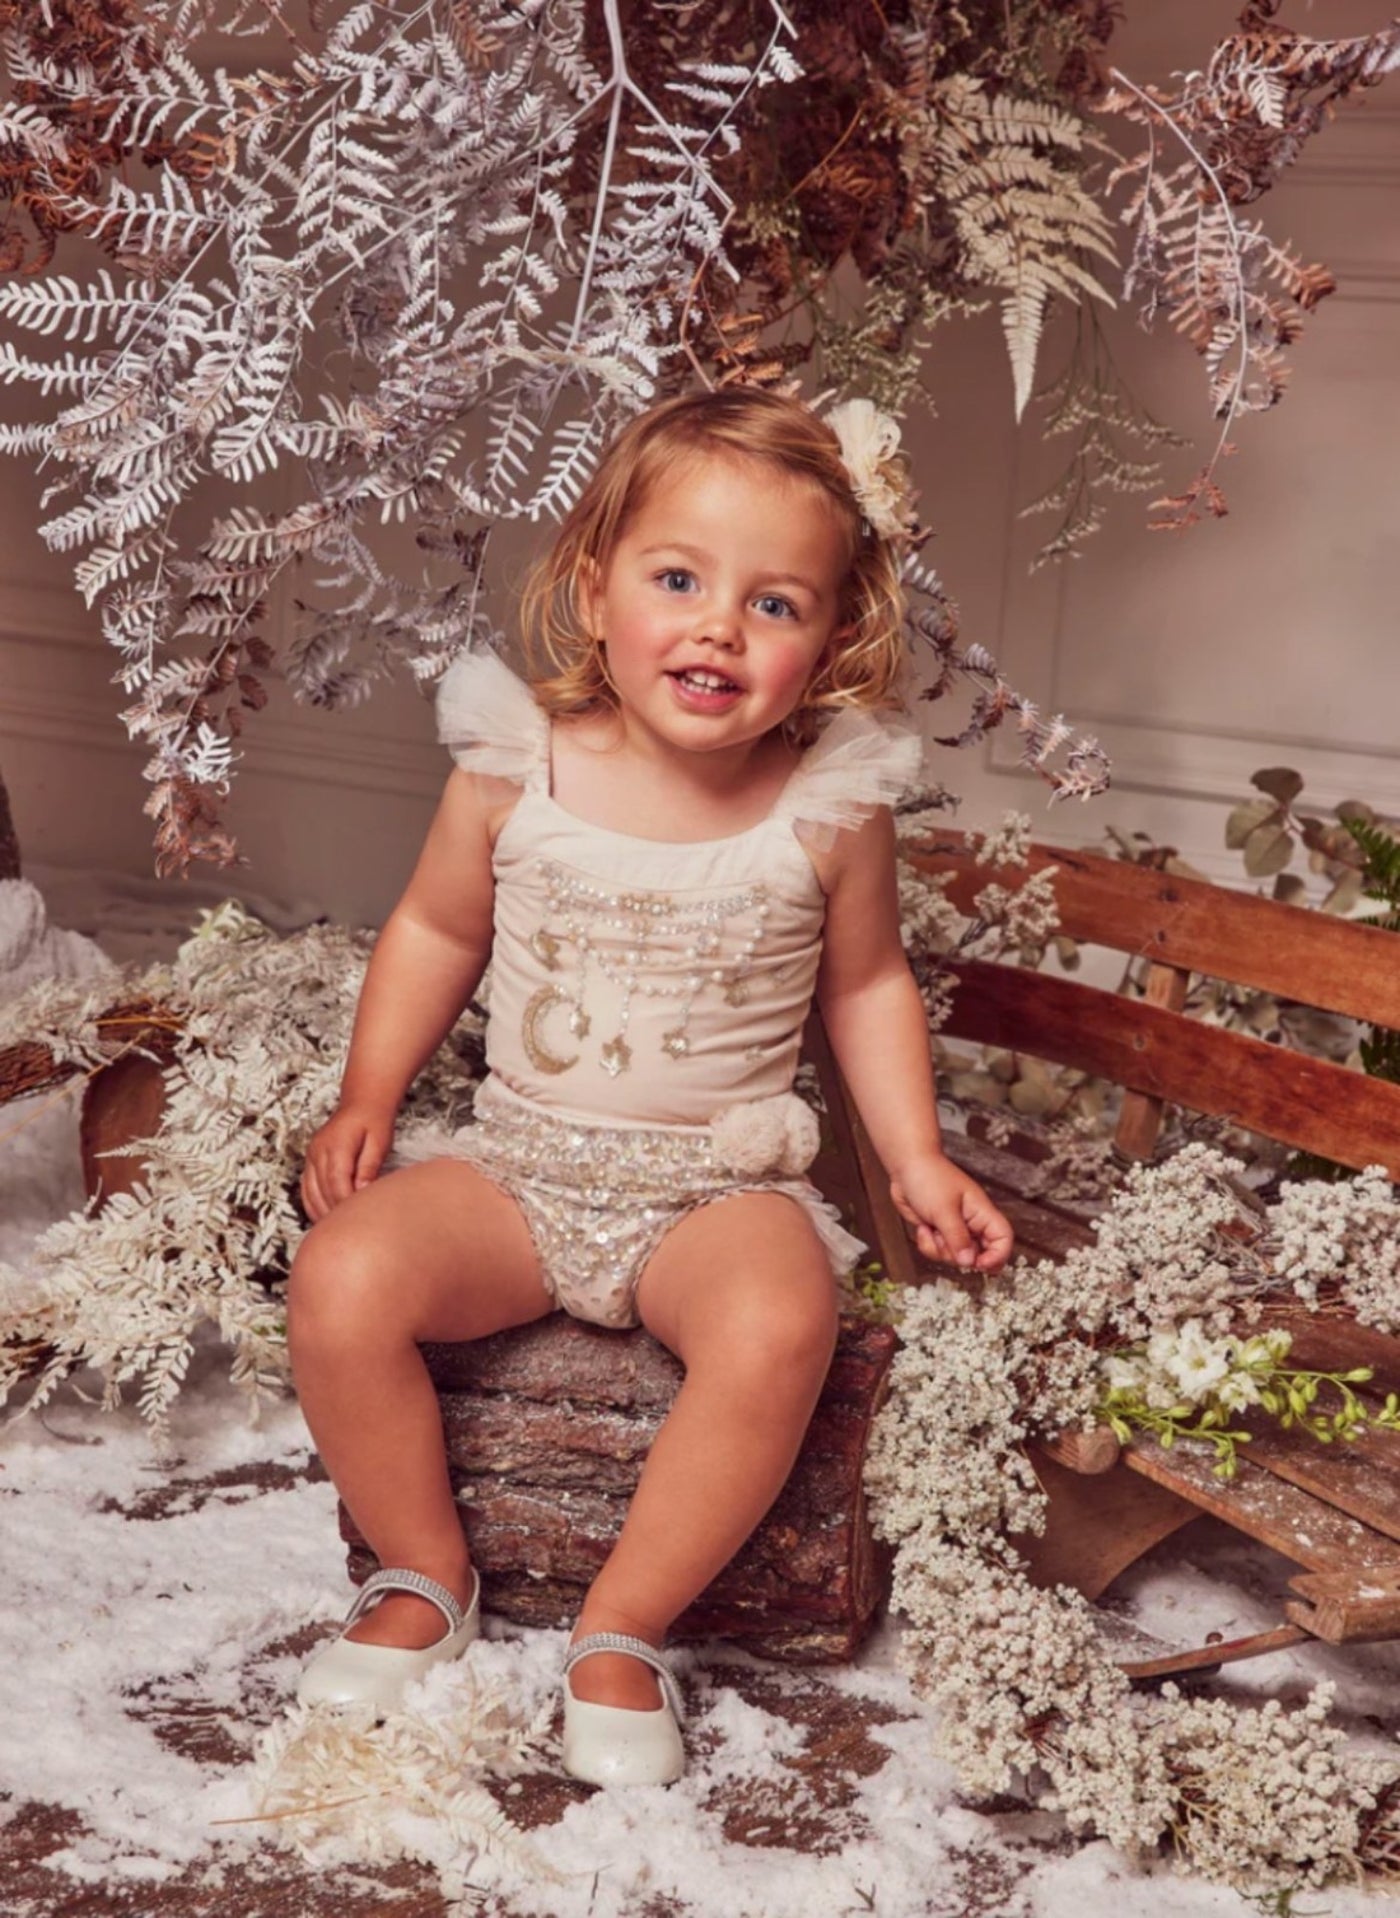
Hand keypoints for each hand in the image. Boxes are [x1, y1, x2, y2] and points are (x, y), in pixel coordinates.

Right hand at [300, 1104, 395, 1221]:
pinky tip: (326, 1217)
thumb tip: (362, 1191)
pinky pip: (306, 1188)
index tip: (359, 1218)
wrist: (361, 1104)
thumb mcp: (379, 1142)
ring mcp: (311, 1156)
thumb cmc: (374, 1122)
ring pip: (310, 1192)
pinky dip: (313, 1204)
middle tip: (352, 1230)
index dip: (347, 1203)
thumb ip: (369, 1166)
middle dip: (336, 1212)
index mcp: (336, 1145)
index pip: (337, 1182)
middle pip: (322, 1190)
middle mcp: (318, 1151)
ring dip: (323, 1211)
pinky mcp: (310, 1161)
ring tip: (339, 1229)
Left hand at [890, 1153, 1014, 1274]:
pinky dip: (927, 1244)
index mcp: (981, 1213)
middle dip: (958, 1255)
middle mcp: (972, 1224)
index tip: (979, 1265)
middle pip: (978, 1255)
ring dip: (939, 1248)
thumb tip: (969, 1262)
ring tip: (930, 1227)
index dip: (998, 1256)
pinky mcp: (939, 1233)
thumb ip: (957, 1238)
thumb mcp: (943, 1209)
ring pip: (955, 1257)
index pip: (1003, 1238)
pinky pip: (937, 1252)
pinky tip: (923, 1227)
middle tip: (944, 1239)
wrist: (905, 1166)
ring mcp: (955, 1230)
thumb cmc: (928, 1178)